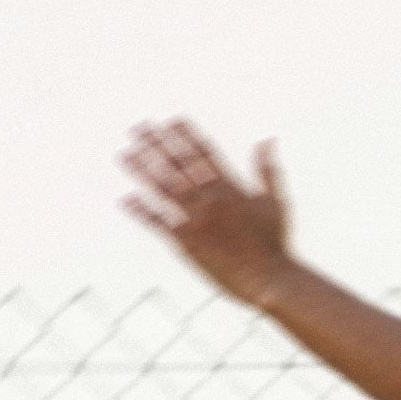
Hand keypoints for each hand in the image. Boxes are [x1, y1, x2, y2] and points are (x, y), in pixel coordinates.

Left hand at [118, 118, 291, 307]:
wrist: (268, 279)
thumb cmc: (275, 244)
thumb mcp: (275, 202)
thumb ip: (266, 170)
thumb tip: (266, 140)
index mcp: (230, 187)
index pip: (203, 153)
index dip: (185, 135)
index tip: (170, 121)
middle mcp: (210, 199)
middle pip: (178, 165)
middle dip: (157, 145)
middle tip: (138, 128)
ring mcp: (197, 221)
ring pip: (164, 189)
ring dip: (142, 170)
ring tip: (125, 154)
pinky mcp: (187, 244)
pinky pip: (160, 224)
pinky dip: (142, 212)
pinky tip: (126, 199)